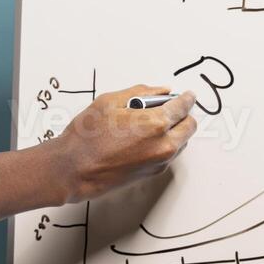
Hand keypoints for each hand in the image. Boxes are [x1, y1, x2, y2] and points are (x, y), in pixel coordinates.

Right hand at [47, 85, 198, 203]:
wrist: (74, 169)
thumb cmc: (87, 137)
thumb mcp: (110, 101)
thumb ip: (141, 92)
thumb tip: (162, 90)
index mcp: (155, 124)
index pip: (183, 107)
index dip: (186, 98)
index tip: (187, 95)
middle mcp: (163, 145)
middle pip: (189, 126)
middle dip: (183, 114)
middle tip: (169, 106)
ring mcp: (159, 162)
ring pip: (181, 142)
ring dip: (174, 130)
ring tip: (149, 122)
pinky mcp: (153, 173)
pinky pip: (170, 153)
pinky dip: (164, 142)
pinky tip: (144, 136)